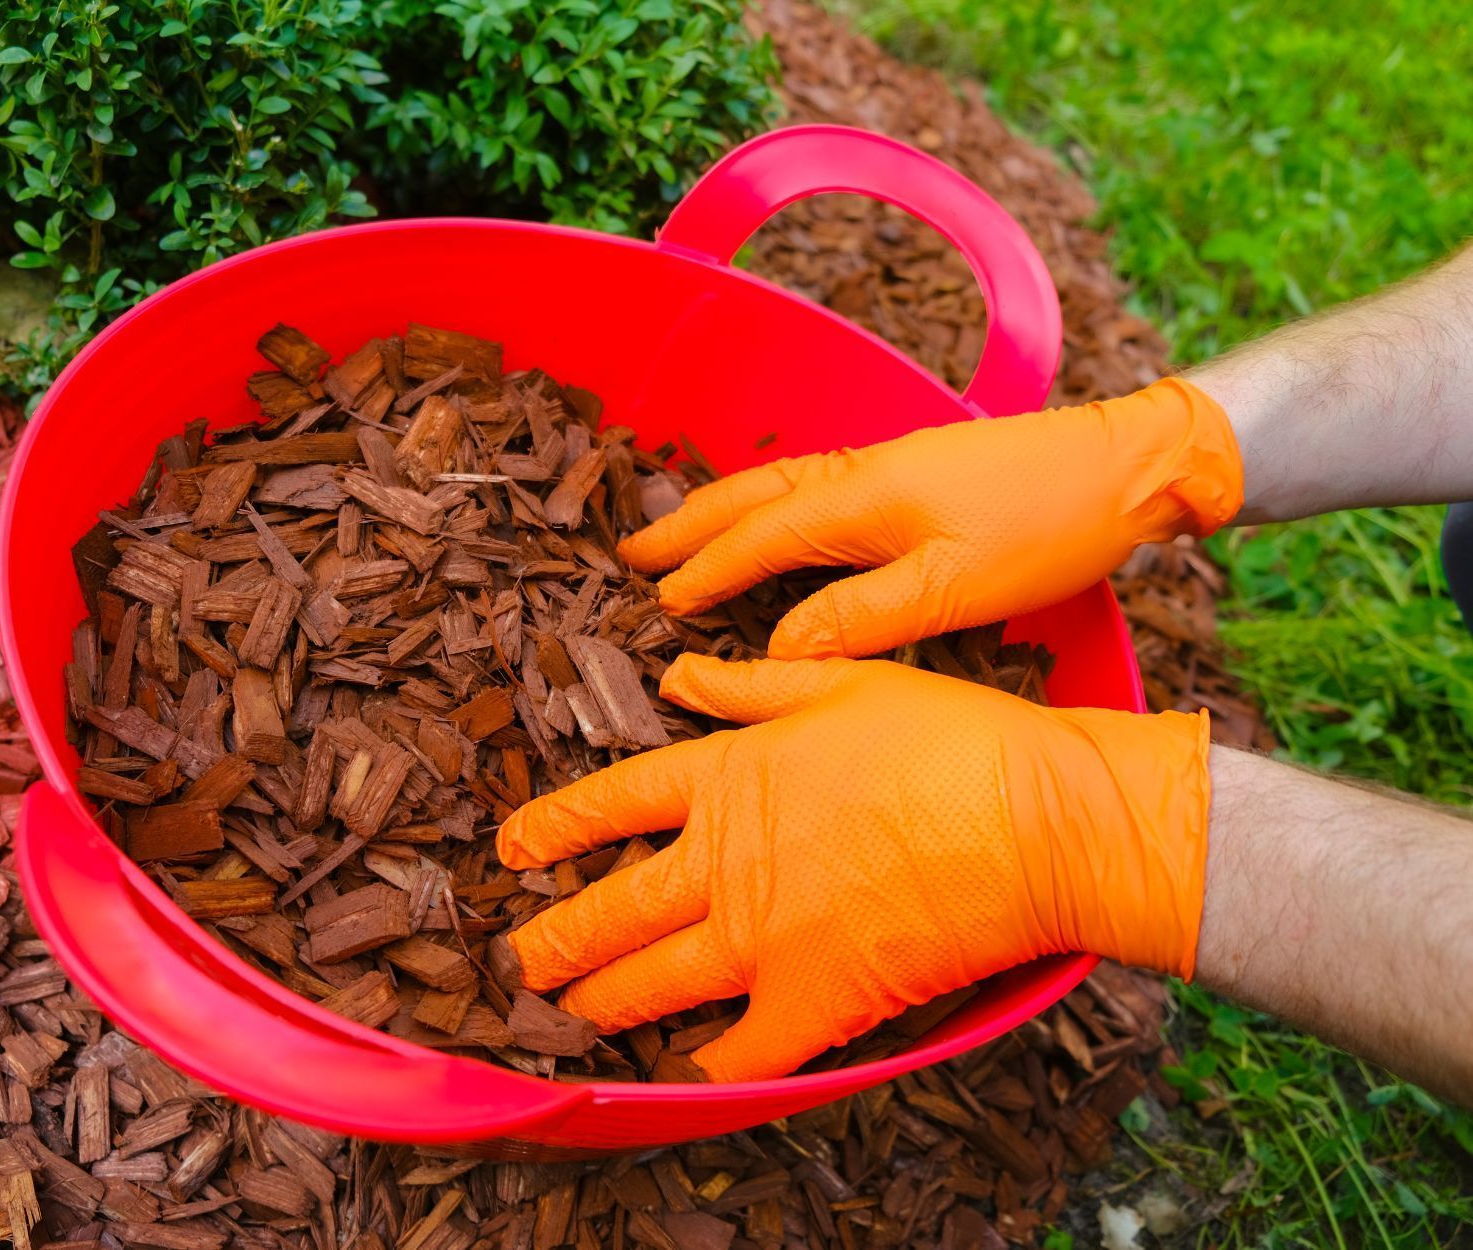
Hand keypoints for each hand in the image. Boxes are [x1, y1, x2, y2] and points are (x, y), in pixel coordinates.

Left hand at [494, 654, 1211, 1081]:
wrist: (1036, 822)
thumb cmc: (952, 740)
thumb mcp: (841, 682)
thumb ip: (747, 685)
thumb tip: (676, 676)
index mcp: (728, 777)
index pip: (612, 804)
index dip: (553, 827)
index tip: (514, 848)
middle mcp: (727, 862)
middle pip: (614, 908)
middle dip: (557, 937)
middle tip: (522, 955)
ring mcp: (764, 938)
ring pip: (654, 982)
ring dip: (602, 1000)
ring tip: (569, 1012)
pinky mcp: (817, 1001)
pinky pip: (741, 1050)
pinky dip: (705, 1066)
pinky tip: (682, 1072)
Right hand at [618, 378, 1242, 658]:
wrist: (1128, 466)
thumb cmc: (1045, 529)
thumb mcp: (952, 589)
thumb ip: (859, 618)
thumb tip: (778, 646)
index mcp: (862, 497)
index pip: (759, 537)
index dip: (705, 571)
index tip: (658, 600)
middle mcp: (862, 471)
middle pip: (752, 496)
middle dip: (689, 524)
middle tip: (631, 548)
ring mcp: (888, 465)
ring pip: (780, 486)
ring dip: (723, 510)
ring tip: (679, 532)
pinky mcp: (914, 472)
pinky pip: (813, 486)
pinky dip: (769, 504)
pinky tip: (772, 522)